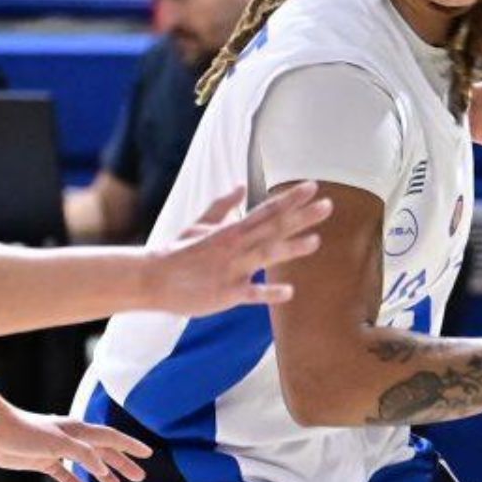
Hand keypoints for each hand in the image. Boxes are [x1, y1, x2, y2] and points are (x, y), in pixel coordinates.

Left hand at [0, 405, 152, 481]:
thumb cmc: (23, 432)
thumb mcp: (57, 443)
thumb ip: (82, 454)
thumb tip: (103, 467)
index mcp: (77, 430)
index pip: (111, 437)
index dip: (130, 446)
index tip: (148, 454)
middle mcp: (70, 438)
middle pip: (103, 451)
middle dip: (122, 463)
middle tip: (140, 477)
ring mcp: (56, 449)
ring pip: (87, 462)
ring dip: (103, 472)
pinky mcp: (42, 460)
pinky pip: (64, 472)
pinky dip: (75, 479)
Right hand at [144, 183, 330, 315]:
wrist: (153, 279)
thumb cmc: (177, 252)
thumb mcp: (199, 224)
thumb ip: (222, 206)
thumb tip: (240, 186)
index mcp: (230, 230)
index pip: (266, 210)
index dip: (290, 199)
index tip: (312, 187)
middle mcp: (235, 246)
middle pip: (273, 228)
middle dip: (301, 216)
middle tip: (328, 205)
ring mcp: (231, 270)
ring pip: (265, 256)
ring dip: (290, 248)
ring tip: (315, 241)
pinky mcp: (226, 293)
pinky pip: (251, 294)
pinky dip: (269, 293)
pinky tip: (289, 292)